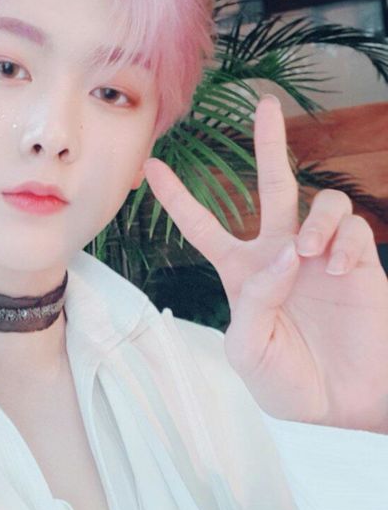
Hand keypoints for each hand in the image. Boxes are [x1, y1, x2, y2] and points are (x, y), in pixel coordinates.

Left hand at [143, 94, 387, 432]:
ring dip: (316, 220)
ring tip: (311, 251)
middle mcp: (280, 254)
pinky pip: (354, 230)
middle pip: (272, 186)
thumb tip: (286, 252)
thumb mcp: (249, 350)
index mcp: (242, 273)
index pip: (203, 226)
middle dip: (268, 144)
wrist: (343, 406)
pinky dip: (346, 244)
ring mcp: (321, 256)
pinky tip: (340, 272)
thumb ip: (256, 300)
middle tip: (265, 104)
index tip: (152, 165)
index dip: (178, 197)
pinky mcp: (358, 263)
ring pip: (321, 202)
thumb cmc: (288, 382)